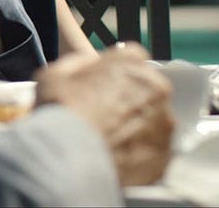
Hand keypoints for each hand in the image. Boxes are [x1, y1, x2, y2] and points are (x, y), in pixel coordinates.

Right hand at [34, 42, 173, 185]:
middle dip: (129, 98)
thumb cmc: (61, 115)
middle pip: (145, 89)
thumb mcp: (53, 75)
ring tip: (109, 140)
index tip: (103, 85)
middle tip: (104, 115)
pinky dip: (138, 152)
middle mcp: (156, 90)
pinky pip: (153, 149)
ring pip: (152, 119)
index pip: (131, 57)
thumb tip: (88, 64)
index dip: (115, 71)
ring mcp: (163, 124)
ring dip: (136, 126)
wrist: (70, 161)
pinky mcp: (165, 154)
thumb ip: (77, 63)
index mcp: (131, 64)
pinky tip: (116, 156)